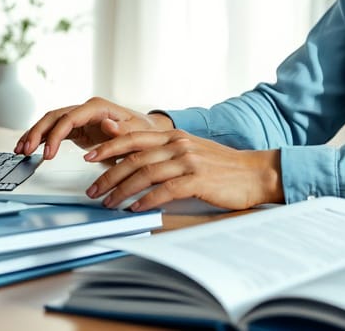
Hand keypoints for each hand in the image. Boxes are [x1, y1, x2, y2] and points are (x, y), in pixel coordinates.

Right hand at [14, 97, 173, 158]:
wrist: (148, 132)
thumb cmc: (144, 132)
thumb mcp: (137, 133)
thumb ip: (121, 131)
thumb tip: (106, 124)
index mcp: (98, 107)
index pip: (69, 118)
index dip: (56, 135)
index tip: (48, 154)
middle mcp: (86, 109)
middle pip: (54, 116)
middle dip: (37, 133)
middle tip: (25, 151)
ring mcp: (80, 117)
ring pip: (50, 121)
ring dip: (34, 135)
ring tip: (20, 151)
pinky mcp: (78, 128)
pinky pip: (54, 130)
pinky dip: (41, 139)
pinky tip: (28, 148)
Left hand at [83, 130, 283, 211]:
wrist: (256, 173)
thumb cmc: (223, 167)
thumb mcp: (191, 151)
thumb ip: (165, 152)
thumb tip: (137, 163)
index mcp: (175, 136)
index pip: (134, 138)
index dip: (108, 146)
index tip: (88, 157)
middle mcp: (179, 144)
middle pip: (134, 158)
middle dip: (108, 175)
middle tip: (93, 190)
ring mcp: (189, 161)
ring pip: (145, 174)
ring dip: (122, 190)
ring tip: (108, 203)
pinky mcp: (198, 180)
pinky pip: (165, 190)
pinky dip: (147, 200)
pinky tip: (136, 208)